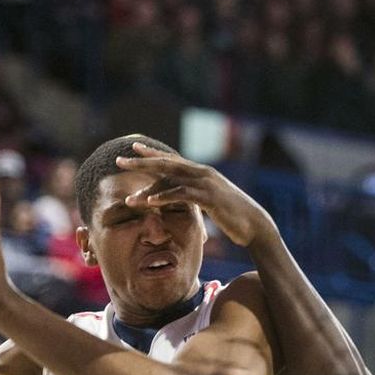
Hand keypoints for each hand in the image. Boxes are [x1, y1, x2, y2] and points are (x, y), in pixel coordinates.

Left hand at [117, 143, 277, 247]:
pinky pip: (182, 195)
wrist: (254, 225)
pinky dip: (165, 197)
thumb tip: (180, 196)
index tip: (133, 148)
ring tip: (129, 199)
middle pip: (166, 163)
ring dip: (148, 188)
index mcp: (201, 172)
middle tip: (119, 161)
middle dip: (142, 162)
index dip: (152, 153)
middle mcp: (202, 173)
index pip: (172, 159)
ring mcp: (206, 184)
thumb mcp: (210, 202)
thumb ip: (195, 195)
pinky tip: (150, 202)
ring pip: (171, 179)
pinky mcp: (209, 198)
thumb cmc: (232, 216)